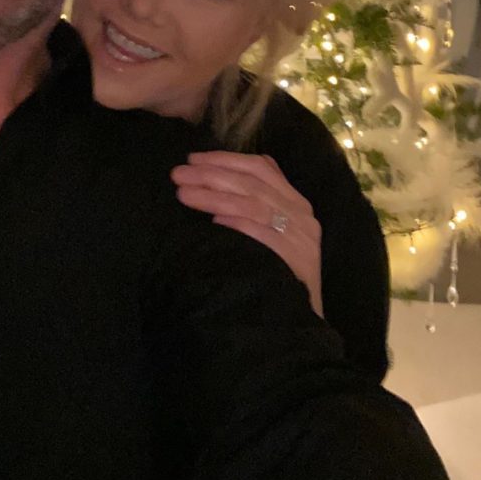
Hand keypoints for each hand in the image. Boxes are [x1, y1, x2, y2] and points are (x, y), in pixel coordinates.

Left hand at [171, 151, 322, 314]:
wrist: (300, 321)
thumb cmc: (280, 272)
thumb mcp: (275, 230)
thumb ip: (257, 202)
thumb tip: (215, 176)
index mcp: (296, 202)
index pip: (261, 168)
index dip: (226, 160)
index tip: (193, 158)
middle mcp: (301, 215)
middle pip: (251, 185)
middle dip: (211, 176)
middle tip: (179, 174)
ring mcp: (300, 238)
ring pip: (253, 206)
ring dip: (214, 197)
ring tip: (184, 194)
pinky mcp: (296, 261)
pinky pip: (264, 236)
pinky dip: (239, 225)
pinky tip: (215, 220)